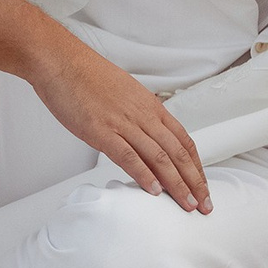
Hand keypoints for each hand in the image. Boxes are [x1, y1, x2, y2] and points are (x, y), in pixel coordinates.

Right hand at [25, 35, 211, 213]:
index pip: (184, 141)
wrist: (63, 62)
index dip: (196, 166)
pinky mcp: (101, 131)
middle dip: (194, 181)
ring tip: (186, 204)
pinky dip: (143, 174)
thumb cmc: (90, 77)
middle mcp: (144, 116)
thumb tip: (145, 135)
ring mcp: (124, 123)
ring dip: (176, 184)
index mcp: (152, 107)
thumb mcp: (126, 95)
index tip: (202, 186)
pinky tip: (154, 190)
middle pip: (178, 152)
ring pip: (159, 157)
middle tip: (204, 204)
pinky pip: (128, 156)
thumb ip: (139, 116)